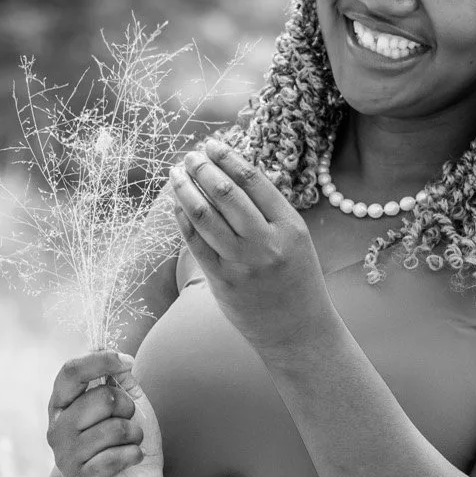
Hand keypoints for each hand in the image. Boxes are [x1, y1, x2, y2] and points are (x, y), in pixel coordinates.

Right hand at [47, 350, 165, 476]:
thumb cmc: (128, 438)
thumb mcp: (127, 400)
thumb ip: (116, 376)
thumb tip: (105, 348)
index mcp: (62, 404)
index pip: (71, 372)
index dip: (101, 360)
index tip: (128, 361)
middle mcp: (57, 429)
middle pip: (101, 398)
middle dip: (128, 407)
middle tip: (129, 422)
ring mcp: (66, 457)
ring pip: (115, 429)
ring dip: (135, 434)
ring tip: (130, 443)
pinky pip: (118, 456)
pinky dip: (135, 455)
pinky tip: (131, 460)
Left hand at [168, 138, 331, 352]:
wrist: (298, 332)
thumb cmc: (297, 280)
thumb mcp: (295, 239)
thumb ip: (268, 210)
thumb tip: (232, 175)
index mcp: (290, 226)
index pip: (254, 180)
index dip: (228, 158)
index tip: (212, 144)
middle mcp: (266, 243)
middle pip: (226, 194)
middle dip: (203, 169)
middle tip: (190, 156)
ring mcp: (242, 264)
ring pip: (205, 216)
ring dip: (186, 190)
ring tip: (176, 174)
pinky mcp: (222, 282)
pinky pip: (195, 244)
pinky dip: (183, 220)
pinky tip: (176, 205)